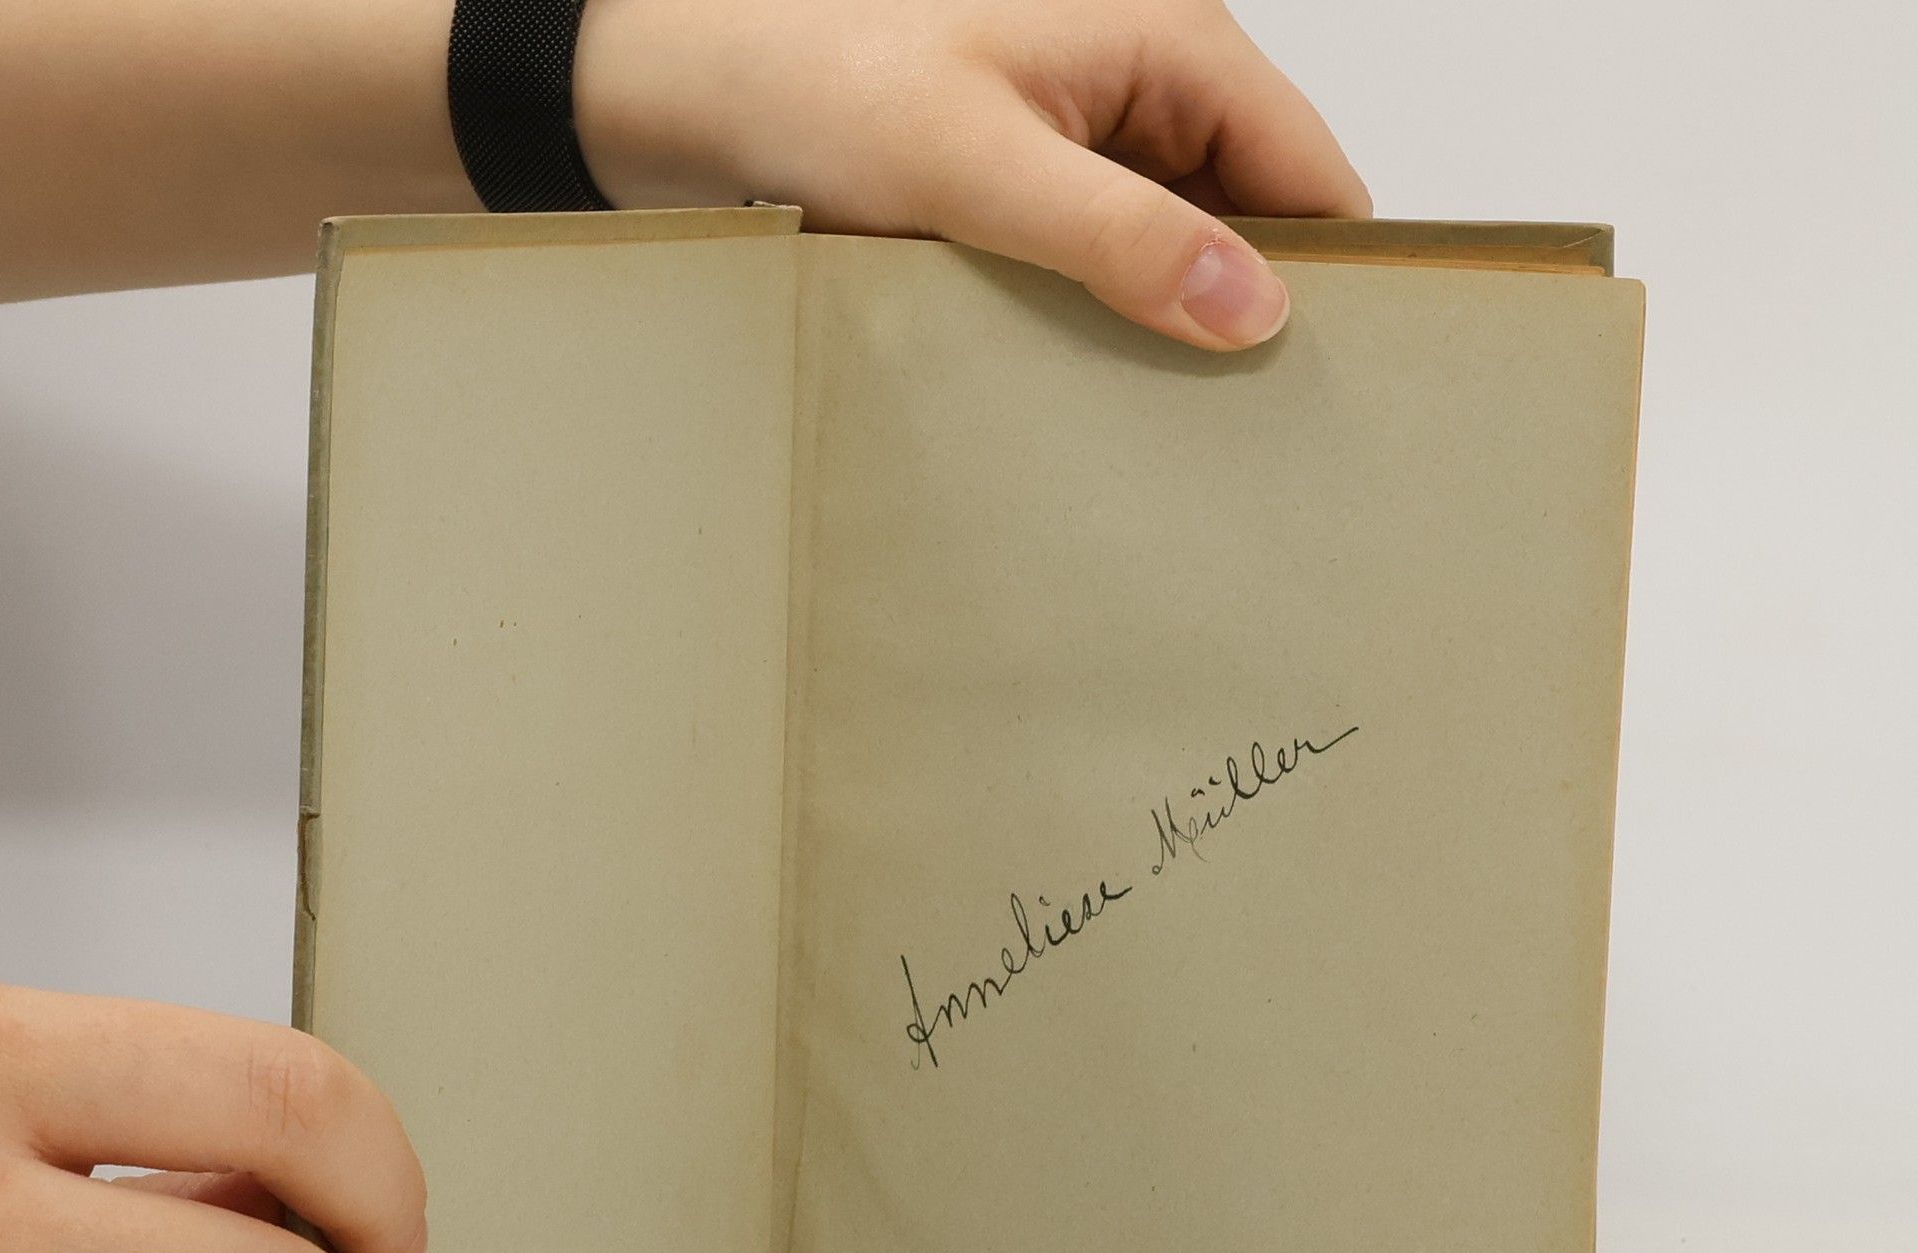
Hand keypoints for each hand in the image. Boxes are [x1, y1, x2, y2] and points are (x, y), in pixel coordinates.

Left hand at [576, 0, 1368, 348]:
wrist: (700, 86)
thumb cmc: (822, 84)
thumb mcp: (980, 169)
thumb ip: (1121, 238)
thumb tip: (1253, 308)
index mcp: (1167, 45)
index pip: (1311, 171)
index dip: (1330, 277)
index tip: (1319, 386)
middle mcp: (1145, 80)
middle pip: (1256, 213)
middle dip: (1248, 311)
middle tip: (1232, 429)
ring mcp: (1092, 133)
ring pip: (1184, 244)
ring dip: (1173, 321)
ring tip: (1161, 417)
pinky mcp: (1041, 180)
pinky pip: (1113, 257)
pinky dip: (1113, 315)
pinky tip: (1093, 381)